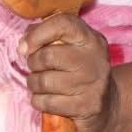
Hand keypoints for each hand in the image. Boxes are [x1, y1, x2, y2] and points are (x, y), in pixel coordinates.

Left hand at [19, 13, 119, 131]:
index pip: (62, 24)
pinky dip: (39, 101)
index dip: (37, 34)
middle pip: (47, 56)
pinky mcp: (84, 106)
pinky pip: (45, 102)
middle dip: (33, 63)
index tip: (24, 47)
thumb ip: (48, 35)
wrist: (107, 102)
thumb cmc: (80, 69)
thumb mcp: (73, 46)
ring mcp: (91, 84)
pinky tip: (48, 98)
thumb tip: (24, 42)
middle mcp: (93, 59)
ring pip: (43, 82)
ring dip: (34, 84)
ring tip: (42, 84)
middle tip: (37, 68)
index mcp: (90, 39)